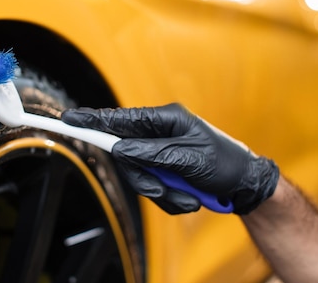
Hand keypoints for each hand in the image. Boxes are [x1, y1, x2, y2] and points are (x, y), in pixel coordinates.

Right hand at [61, 103, 278, 214]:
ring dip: (163, 193)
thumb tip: (120, 148)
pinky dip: (170, 198)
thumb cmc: (225, 163)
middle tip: (162, 190)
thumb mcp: (189, 159)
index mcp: (167, 119)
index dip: (95, 120)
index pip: (123, 119)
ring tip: (189, 197)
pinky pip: (154, 187)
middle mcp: (161, 133)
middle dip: (146, 179)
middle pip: (129, 156)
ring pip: (142, 176)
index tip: (71, 119)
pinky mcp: (166, 169)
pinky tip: (190, 198)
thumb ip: (151, 153)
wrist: (246, 184)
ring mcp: (163, 152)